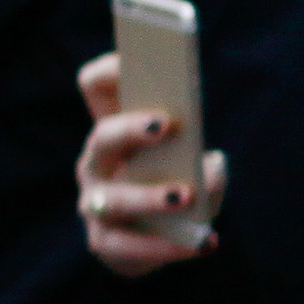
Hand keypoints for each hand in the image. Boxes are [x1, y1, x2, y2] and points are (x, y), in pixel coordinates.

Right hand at [72, 46, 226, 275]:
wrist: (159, 240)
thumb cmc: (175, 186)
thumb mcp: (189, 164)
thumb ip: (201, 157)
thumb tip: (208, 164)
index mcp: (116, 131)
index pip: (96, 87)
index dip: (110, 69)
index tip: (134, 56)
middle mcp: (96, 163)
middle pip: (101, 136)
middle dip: (130, 129)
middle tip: (165, 124)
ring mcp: (94, 204)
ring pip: (113, 198)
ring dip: (148, 195)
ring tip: (185, 196)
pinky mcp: (104, 243)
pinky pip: (130, 246)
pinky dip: (169, 246)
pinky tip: (205, 242)